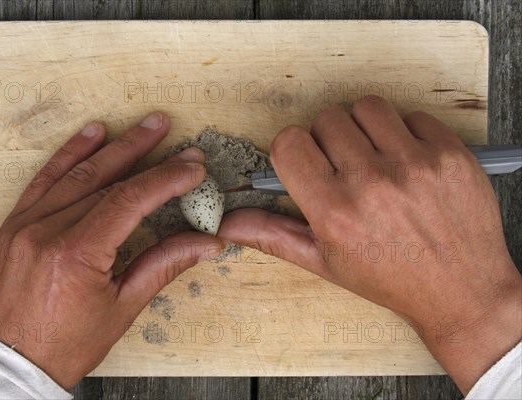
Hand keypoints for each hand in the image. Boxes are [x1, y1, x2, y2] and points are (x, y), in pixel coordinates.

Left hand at [0, 113, 222, 389]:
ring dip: (112, 146)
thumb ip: (164, 265)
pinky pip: (44, 179)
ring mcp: (26, 224)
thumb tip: (204, 244)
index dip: (165, 179)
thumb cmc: (64, 343)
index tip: (190, 167)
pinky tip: (90, 135)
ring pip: (76, 172)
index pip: (129, 200)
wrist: (10, 362)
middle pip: (105, 178)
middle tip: (169, 132)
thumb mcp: (122, 308)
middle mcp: (47, 231)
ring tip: (142, 127)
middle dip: (143, 152)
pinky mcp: (15, 224)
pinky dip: (69, 155)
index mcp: (76, 254)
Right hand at [218, 96, 521, 393]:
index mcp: (334, 211)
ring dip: (363, 128)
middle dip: (328, 139)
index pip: (289, 143)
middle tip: (344, 167)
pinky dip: (404, 132)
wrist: (460, 291)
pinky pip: (411, 115)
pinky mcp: (450, 153)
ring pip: (366, 107)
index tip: (306, 161)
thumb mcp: (324, 262)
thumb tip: (228, 223)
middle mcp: (372, 184)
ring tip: (374, 158)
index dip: (292, 149)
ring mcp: (415, 164)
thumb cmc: (390, 278)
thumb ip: (272, 234)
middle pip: (326, 119)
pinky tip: (408, 162)